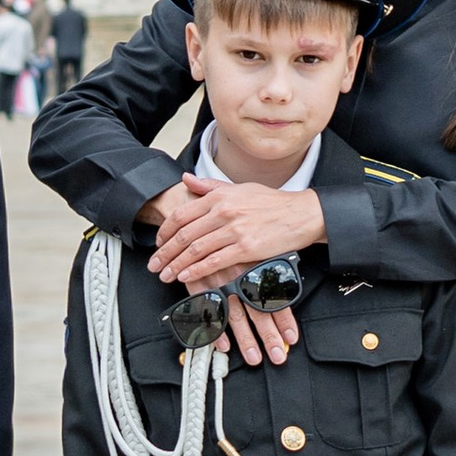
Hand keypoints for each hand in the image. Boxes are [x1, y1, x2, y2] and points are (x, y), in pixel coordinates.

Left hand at [143, 174, 323, 303]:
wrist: (300, 214)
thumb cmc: (271, 202)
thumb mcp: (239, 188)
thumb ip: (210, 186)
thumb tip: (186, 179)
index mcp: (220, 196)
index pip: (182, 215)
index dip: (165, 231)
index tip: (157, 244)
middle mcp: (224, 211)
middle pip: (184, 235)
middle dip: (165, 253)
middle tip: (154, 265)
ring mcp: (234, 230)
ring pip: (195, 250)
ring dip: (176, 265)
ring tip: (166, 275)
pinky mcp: (245, 248)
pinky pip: (214, 262)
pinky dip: (197, 271)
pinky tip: (186, 277)